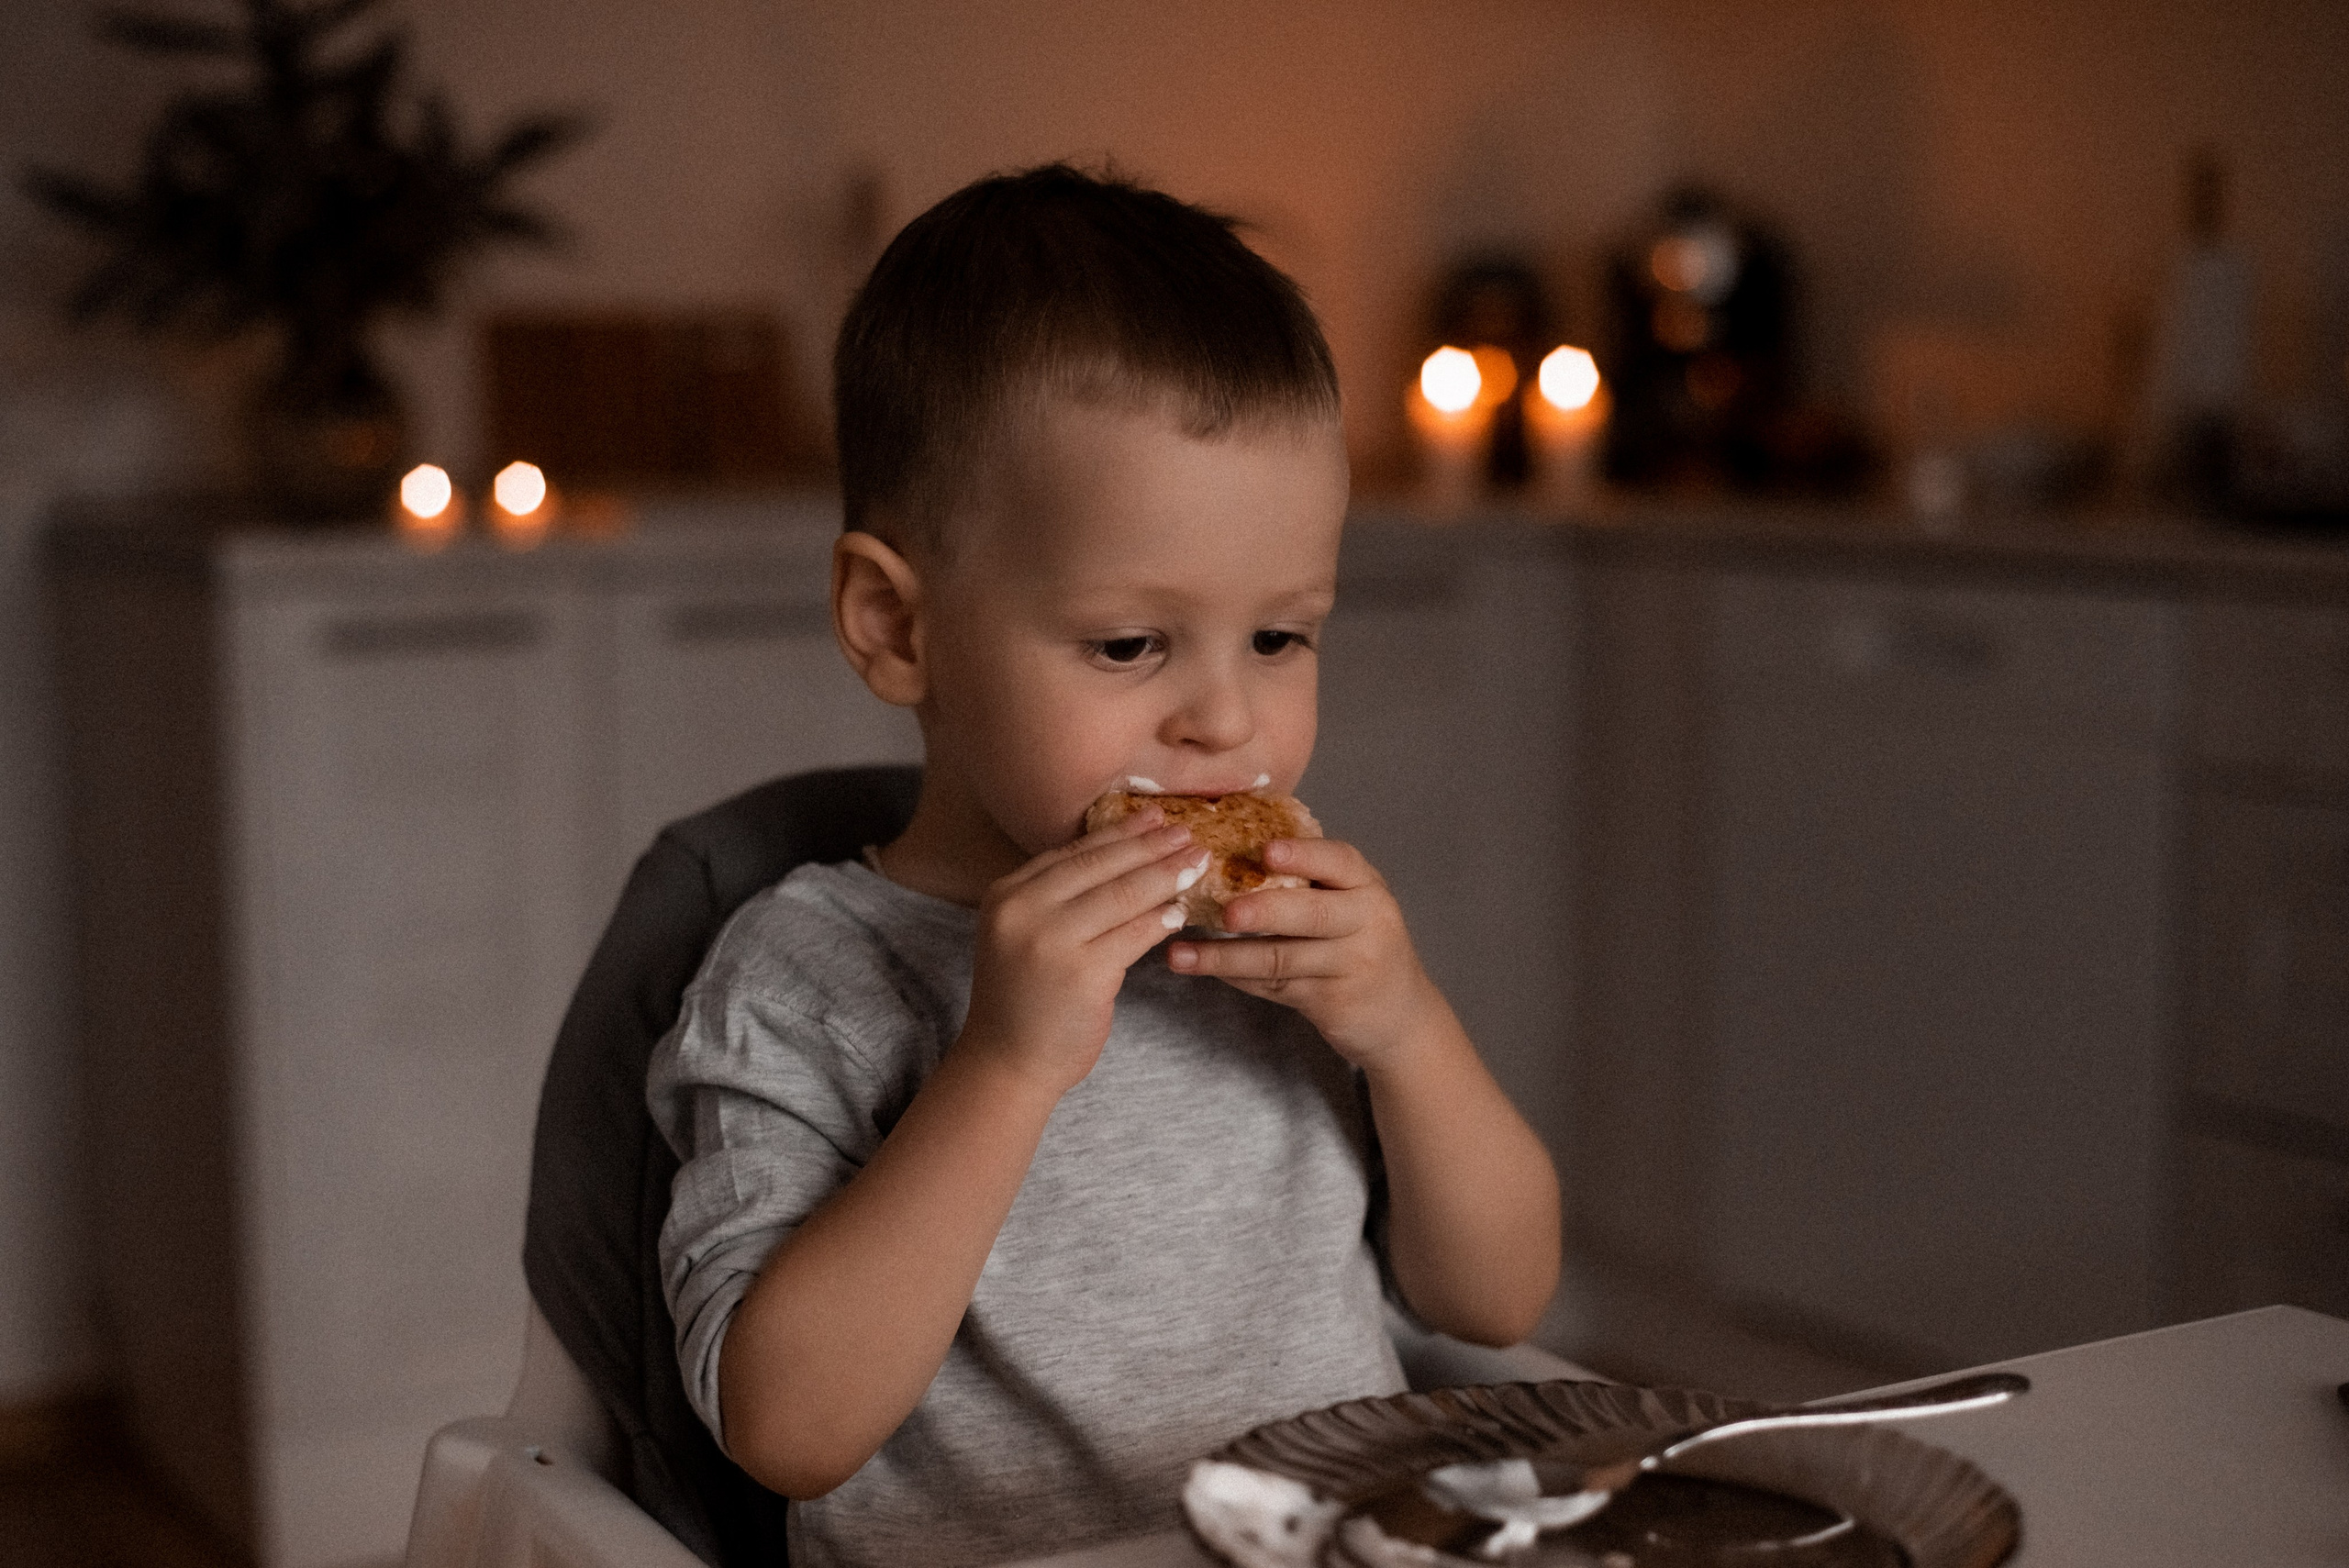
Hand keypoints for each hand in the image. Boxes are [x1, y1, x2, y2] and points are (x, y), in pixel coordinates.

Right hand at [956, 809, 1210, 1096]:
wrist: (1008, 1063)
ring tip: (1197, 863)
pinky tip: (1182, 911)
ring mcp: (1051, 941)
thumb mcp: (1024, 935)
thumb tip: (1126, 857)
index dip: (1118, 833)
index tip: (1153, 818)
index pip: (1072, 852)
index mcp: (1006, 894)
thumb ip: (1060, 899)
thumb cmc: (1024, 999)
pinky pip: (1135, 935)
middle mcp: (1023, 910)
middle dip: (1150, 846)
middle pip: (1100, 866)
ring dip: (1167, 876)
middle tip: (1188, 833)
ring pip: (1123, 895)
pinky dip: (1162, 920)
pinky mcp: (1083, 973)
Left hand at [1165, 837, 1449, 1070]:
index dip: (1303, 854)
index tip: (1266, 849)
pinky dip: (1235, 977)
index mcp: (1365, 886)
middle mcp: (1366, 922)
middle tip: (1223, 910)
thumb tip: (1229, 848)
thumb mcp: (1350, 904)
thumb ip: (1308, 881)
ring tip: (1179, 955)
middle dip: (1264, 910)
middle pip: (1312, 913)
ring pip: (1282, 958)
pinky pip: (1275, 986)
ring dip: (1225, 956)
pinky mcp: (1332, 1002)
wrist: (1401, 1016)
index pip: (1339, 862)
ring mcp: (1351, 966)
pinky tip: (1203, 967)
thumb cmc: (1360, 943)